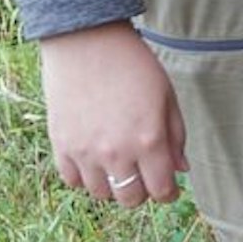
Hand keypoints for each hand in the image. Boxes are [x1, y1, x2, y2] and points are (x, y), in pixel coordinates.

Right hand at [37, 22, 188, 206]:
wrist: (86, 42)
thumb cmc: (133, 65)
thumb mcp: (167, 97)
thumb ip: (176, 137)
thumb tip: (181, 170)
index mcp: (149, 141)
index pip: (161, 191)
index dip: (169, 193)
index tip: (169, 187)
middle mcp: (116, 153)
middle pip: (131, 200)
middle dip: (142, 191)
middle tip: (144, 174)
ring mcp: (85, 152)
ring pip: (101, 194)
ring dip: (113, 185)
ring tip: (117, 164)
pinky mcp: (61, 145)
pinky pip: (73, 180)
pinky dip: (85, 177)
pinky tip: (94, 160)